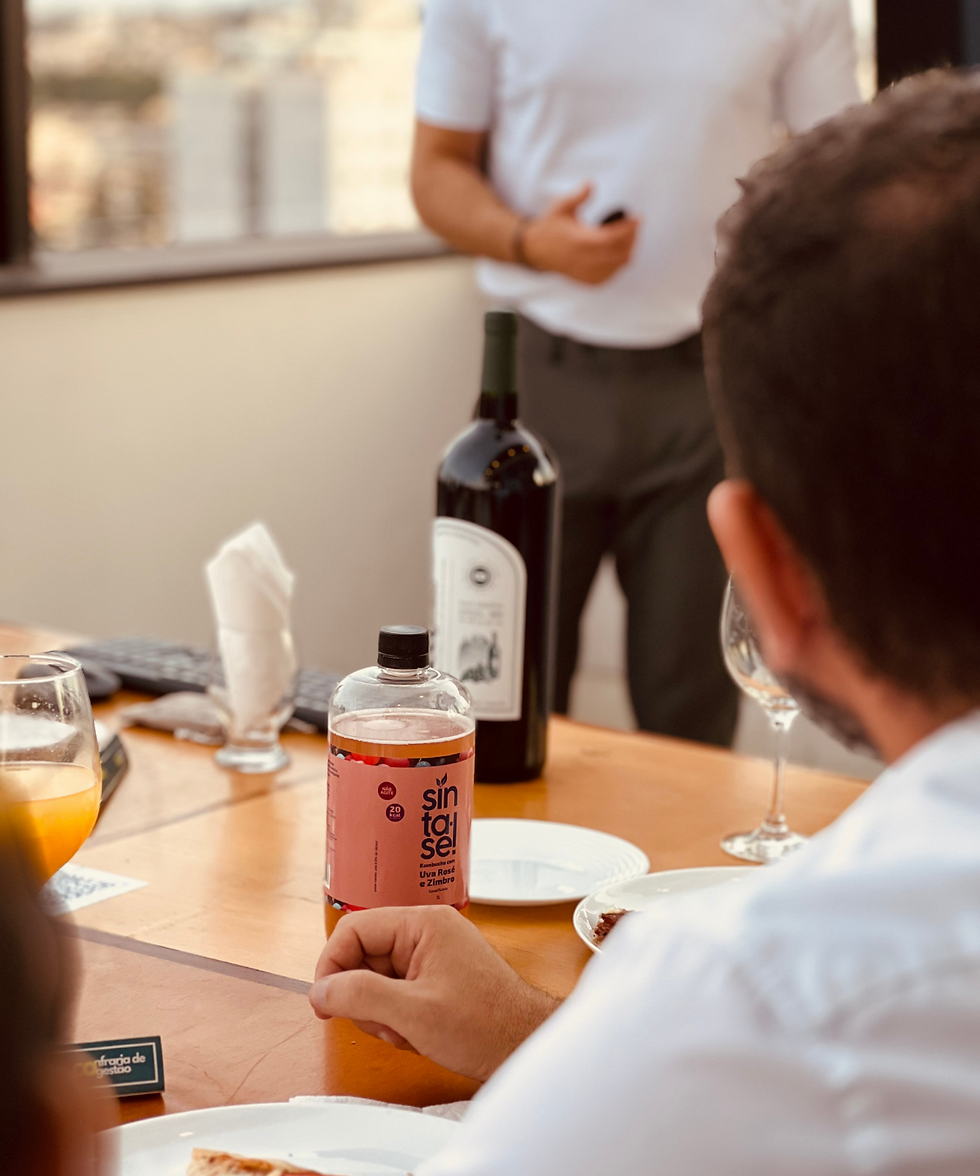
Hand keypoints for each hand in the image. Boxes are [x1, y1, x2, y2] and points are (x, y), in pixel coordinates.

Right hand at [309, 906, 559, 1081]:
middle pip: (363, 955)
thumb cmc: (485, 1025)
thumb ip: (361, 996)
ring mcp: (432, 954)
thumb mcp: (413, 1013)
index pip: (354, 928)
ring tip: (407, 1032)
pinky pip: (395, 992)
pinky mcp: (436, 977)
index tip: (323, 1001)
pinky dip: (396, 1018)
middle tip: (382, 1024)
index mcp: (423, 923)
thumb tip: (321, 989)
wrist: (525, 1046)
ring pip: (376, 978)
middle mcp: (427, 931)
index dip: (331, 965)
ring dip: (380, 1012)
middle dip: (363, 996)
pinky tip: (416, 1035)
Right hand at [521, 183, 638, 284]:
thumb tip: (591, 184)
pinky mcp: (589, 281)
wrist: (537, 251)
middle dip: (631, 237)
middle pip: (619, 252)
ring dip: (628, 249)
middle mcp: (583, 260)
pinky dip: (620, 262)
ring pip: (619, 264)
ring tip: (629, 235)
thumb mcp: (561, 206)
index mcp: (578, 241)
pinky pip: (612, 274)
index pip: (610, 238)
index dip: (627, 228)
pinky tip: (620, 249)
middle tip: (635, 224)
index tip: (638, 217)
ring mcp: (586, 273)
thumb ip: (577, 196)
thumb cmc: (551, 226)